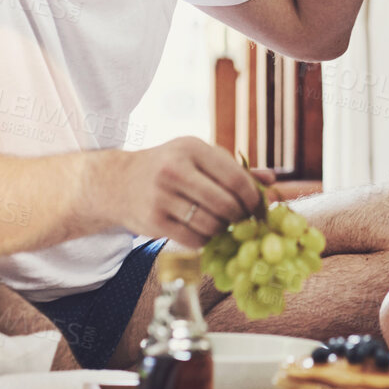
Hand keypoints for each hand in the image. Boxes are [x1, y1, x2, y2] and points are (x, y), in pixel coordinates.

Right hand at [111, 138, 264, 249]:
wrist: (117, 182)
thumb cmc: (167, 167)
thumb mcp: (197, 157)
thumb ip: (234, 168)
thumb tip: (272, 180)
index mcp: (192, 148)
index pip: (236, 177)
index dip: (253, 197)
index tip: (257, 207)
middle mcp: (175, 170)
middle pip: (226, 204)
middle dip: (240, 217)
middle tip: (243, 221)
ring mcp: (162, 196)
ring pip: (211, 224)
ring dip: (222, 230)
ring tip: (221, 225)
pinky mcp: (154, 221)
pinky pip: (193, 239)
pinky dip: (204, 240)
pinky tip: (203, 232)